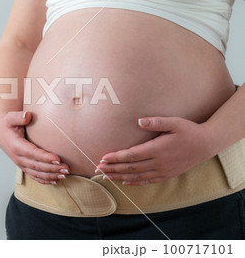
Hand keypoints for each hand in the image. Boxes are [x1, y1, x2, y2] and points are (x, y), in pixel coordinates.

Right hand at [0, 111, 69, 184]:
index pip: (32, 153)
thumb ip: (18, 116)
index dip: (45, 157)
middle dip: (52, 168)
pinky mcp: (24, 167)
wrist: (1, 134)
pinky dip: (45, 180)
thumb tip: (27, 115)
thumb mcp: (10, 118)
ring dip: (51, 175)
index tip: (57, 158)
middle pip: (37, 166)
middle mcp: (18, 158)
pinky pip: (35, 176)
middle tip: (66, 167)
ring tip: (64, 174)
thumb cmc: (8, 125)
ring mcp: (21, 164)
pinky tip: (55, 180)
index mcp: (16, 146)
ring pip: (37, 173)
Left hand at [96, 116, 215, 184]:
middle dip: (113, 168)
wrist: (206, 144)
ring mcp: (163, 171)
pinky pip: (147, 181)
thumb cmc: (189, 130)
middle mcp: (158, 162)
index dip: (116, 157)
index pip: (131, 155)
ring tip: (106, 176)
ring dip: (120, 176)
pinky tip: (125, 182)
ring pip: (137, 176)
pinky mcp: (167, 175)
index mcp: (157, 149)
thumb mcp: (174, 122)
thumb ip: (156, 122)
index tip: (103, 158)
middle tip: (98, 168)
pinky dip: (134, 182)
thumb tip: (139, 121)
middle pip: (130, 168)